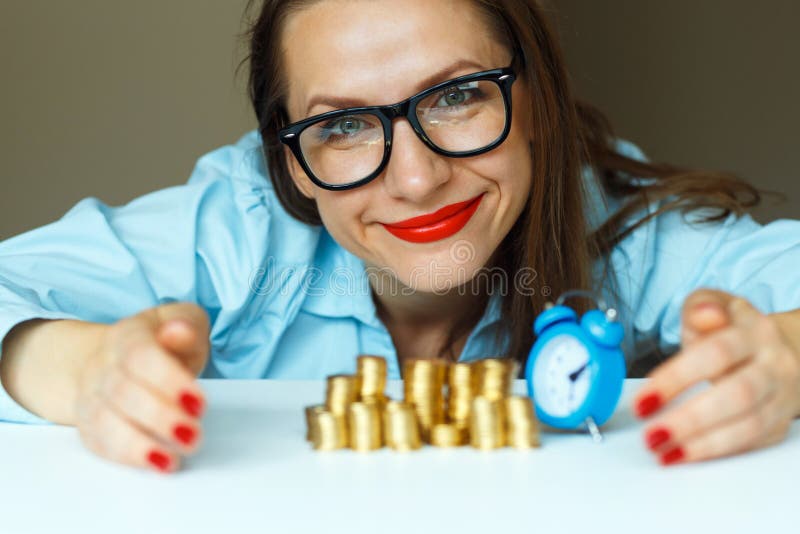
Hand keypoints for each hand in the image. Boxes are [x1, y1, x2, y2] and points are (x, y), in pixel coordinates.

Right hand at [74, 302, 209, 473]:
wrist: (115, 359)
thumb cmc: (162, 343)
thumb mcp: (181, 322)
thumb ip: (186, 325)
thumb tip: (180, 331)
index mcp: (128, 335)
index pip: (141, 355)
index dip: (169, 380)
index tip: (199, 402)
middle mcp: (103, 365)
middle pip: (123, 392)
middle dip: (160, 417)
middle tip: (193, 435)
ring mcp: (92, 396)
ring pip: (105, 421)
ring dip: (139, 444)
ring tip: (172, 459)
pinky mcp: (90, 425)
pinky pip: (99, 442)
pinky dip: (126, 456)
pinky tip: (155, 463)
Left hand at [631, 289, 799, 464]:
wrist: (781, 349)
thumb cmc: (732, 331)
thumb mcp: (713, 307)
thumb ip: (701, 308)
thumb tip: (705, 315)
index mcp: (752, 332)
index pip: (715, 354)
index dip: (676, 379)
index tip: (643, 401)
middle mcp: (773, 364)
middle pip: (737, 395)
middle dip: (691, 419)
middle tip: (653, 434)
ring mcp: (781, 396)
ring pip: (750, 425)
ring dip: (704, 444)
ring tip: (665, 452)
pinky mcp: (780, 422)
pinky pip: (753, 442)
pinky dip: (718, 451)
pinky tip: (686, 454)